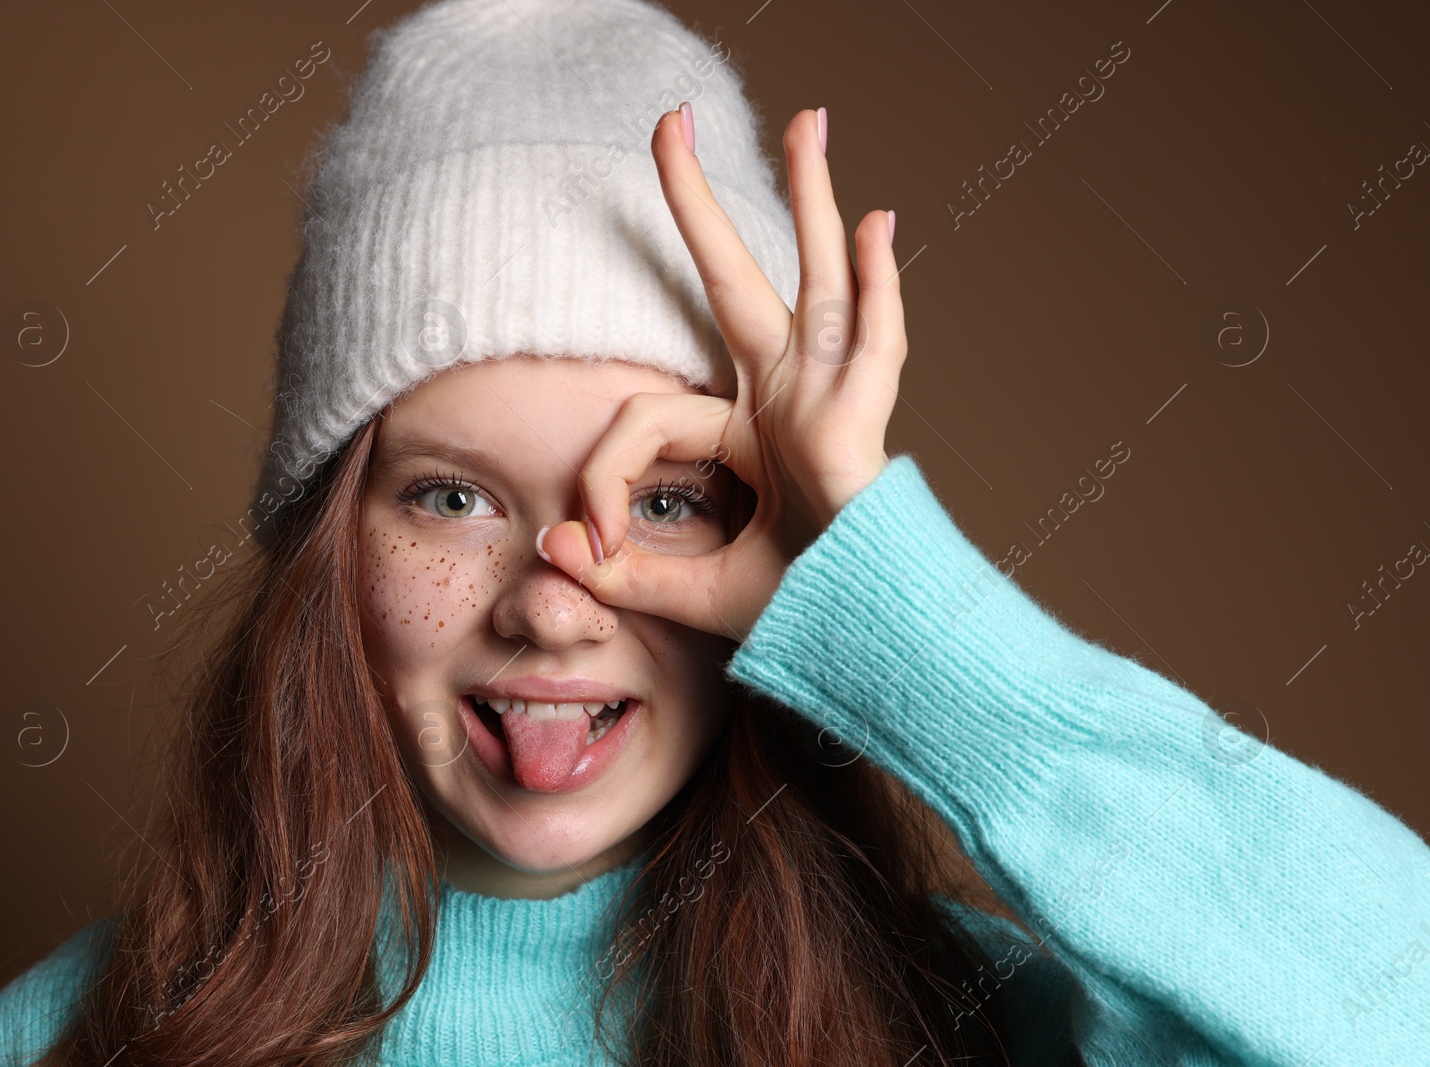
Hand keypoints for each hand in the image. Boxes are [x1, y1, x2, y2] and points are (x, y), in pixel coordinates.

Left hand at [538, 104, 908, 638]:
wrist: (864, 655)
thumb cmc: (800, 616)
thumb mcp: (690, 593)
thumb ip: (622, 575)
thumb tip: (551, 551)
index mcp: (748, 431)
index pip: (645, 418)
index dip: (602, 477)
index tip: (587, 544)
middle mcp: (786, 399)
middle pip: (736, 281)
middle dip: (699, 203)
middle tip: (672, 121)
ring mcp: (828, 403)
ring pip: (817, 283)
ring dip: (813, 200)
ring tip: (810, 123)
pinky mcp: (860, 429)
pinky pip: (875, 347)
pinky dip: (878, 288)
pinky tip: (876, 224)